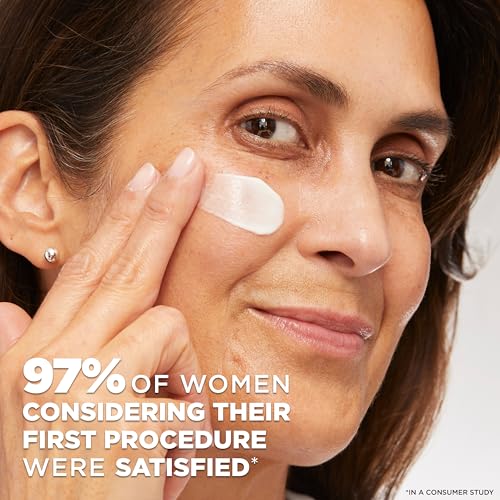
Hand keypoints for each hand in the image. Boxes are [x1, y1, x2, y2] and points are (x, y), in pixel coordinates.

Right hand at [0, 148, 206, 499]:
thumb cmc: (65, 488)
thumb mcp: (39, 422)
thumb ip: (23, 360)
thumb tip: (3, 312)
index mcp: (32, 355)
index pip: (85, 270)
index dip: (119, 222)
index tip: (146, 180)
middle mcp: (45, 357)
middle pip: (119, 264)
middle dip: (157, 209)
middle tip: (185, 164)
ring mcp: (77, 380)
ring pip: (165, 325)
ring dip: (179, 382)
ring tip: (158, 436)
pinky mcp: (115, 410)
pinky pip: (188, 392)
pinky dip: (188, 425)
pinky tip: (162, 462)